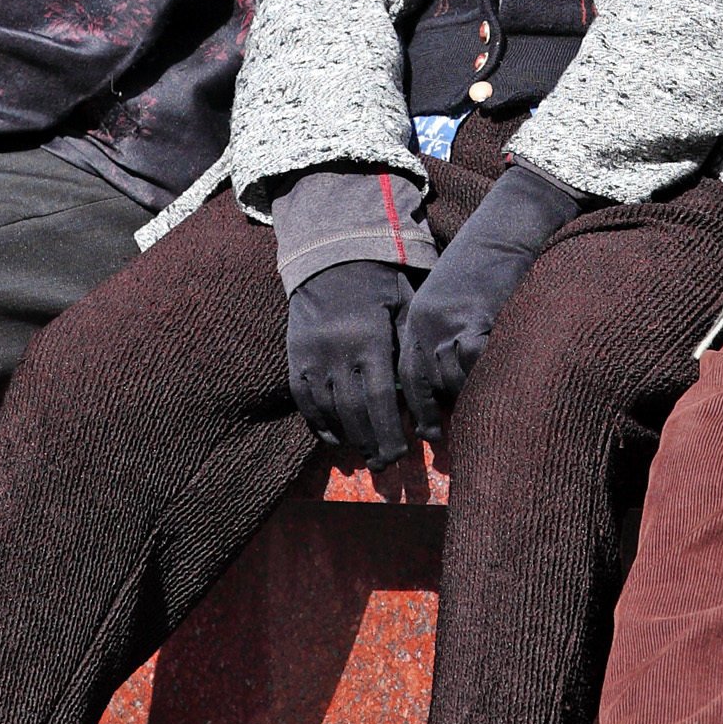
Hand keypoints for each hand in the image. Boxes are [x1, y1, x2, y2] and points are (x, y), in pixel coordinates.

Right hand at [286, 260, 417, 466]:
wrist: (331, 258)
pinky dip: (320, 424)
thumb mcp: (404, 307)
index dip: (392, 430)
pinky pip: (305, 401)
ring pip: (329, 410)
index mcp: (369, 340)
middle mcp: (337, 352)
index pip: (381, 399)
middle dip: (372, 443)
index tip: (404, 453)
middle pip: (355, 412)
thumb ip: (410, 347)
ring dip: (349, 439)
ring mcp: (312, 356)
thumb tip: (427, 389)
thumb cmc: (380, 284)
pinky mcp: (295, 356)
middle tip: (386, 465)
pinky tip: (337, 439)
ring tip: (366, 456)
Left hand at [397, 162, 584, 439]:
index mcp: (418, 316)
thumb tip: (454, 376)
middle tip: (450, 435)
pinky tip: (500, 379)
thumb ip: (448, 331)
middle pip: (425, 383)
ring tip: (484, 405)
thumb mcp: (455, 295)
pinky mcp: (477, 316)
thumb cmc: (490, 259)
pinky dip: (485, 375)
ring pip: (452, 379)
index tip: (426, 432)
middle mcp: (426, 321)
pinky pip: (475, 362)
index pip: (407, 374)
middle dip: (438, 412)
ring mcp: (449, 319)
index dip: (416, 407)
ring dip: (467, 396)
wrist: (511, 224)